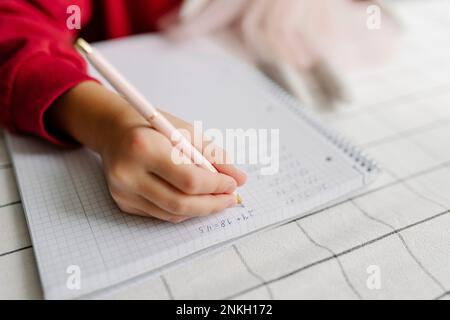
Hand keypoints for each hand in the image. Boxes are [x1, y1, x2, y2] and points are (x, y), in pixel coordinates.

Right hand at [46, 81, 246, 222]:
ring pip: (172, 214)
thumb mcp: (185, 131)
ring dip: (200, 209)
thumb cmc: (152, 127)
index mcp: (144, 147)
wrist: (113, 130)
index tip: (233, 183)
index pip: (189, 179)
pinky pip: (162, 214)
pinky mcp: (123, 203)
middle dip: (212, 204)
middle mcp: (129, 173)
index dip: (216, 185)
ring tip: (217, 199)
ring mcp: (123, 192)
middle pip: (181, 203)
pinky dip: (183, 210)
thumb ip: (214, 155)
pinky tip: (194, 200)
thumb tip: (239, 178)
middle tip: (229, 198)